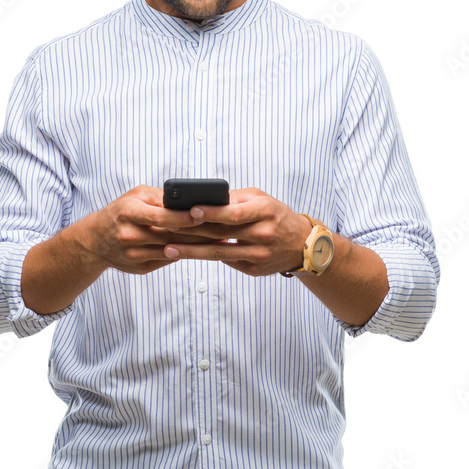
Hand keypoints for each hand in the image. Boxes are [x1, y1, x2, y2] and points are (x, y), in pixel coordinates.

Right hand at [80, 185, 226, 274]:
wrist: (94, 241)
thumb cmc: (120, 212)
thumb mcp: (135, 196)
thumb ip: (160, 198)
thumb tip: (189, 200)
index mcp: (129, 213)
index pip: (163, 216)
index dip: (185, 217)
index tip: (206, 214)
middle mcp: (131, 235)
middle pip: (172, 236)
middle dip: (199, 232)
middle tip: (224, 227)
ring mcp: (135, 254)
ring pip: (173, 250)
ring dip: (198, 245)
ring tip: (220, 238)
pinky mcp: (140, 268)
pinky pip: (168, 260)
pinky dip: (186, 253)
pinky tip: (203, 249)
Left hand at [162, 187, 310, 276]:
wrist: (301, 244)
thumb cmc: (276, 215)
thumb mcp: (261, 199)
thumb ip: (235, 199)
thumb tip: (204, 199)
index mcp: (264, 212)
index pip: (233, 214)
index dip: (211, 213)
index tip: (189, 211)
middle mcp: (262, 234)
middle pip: (221, 234)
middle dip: (192, 232)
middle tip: (166, 229)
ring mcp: (258, 255)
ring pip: (219, 253)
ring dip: (191, 251)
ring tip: (168, 249)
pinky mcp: (253, 269)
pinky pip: (226, 261)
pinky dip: (206, 257)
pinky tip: (187, 254)